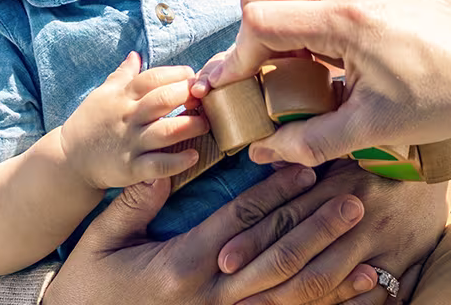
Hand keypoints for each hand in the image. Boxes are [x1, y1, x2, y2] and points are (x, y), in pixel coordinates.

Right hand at [45, 165, 377, 304]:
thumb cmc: (88, 286)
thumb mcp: (102, 239)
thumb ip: (137, 201)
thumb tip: (169, 160)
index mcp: (183, 264)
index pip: (241, 220)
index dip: (277, 192)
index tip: (306, 165)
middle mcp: (211, 295)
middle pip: (276, 253)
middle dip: (318, 223)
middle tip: (355, 195)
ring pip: (289, 290)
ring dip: (329, 260)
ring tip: (361, 233)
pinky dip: (326, 303)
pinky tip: (359, 288)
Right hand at [58, 53, 208, 188]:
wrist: (69, 160)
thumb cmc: (90, 123)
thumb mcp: (103, 95)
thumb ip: (122, 75)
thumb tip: (136, 54)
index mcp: (122, 96)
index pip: (152, 78)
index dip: (175, 74)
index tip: (192, 75)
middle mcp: (127, 117)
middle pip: (162, 100)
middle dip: (187, 95)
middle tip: (204, 97)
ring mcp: (130, 143)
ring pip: (166, 131)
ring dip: (190, 126)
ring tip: (206, 124)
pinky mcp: (131, 168)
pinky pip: (158, 165)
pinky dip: (178, 161)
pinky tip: (194, 155)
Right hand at [194, 0, 450, 166]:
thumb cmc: (441, 97)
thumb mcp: (372, 129)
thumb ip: (308, 140)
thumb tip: (260, 152)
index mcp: (344, 18)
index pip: (258, 22)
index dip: (239, 59)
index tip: (237, 91)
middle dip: (253, 42)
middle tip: (266, 83)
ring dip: (281, 29)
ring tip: (302, 72)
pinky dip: (309, 15)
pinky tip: (329, 51)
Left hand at [219, 160, 450, 304]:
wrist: (440, 170)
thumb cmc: (382, 162)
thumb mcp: (345, 156)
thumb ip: (306, 164)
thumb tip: (260, 157)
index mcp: (337, 185)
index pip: (286, 216)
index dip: (252, 240)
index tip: (224, 258)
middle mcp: (356, 215)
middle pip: (301, 254)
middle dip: (262, 278)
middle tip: (233, 296)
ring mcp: (381, 242)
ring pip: (328, 279)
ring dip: (292, 300)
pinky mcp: (404, 263)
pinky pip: (368, 297)